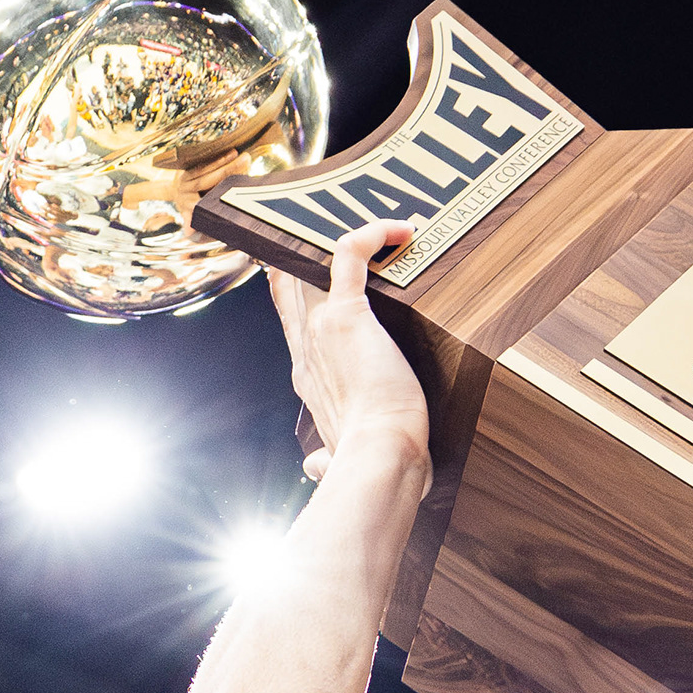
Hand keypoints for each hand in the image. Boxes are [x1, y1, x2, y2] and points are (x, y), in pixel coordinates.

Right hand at [265, 223, 429, 483]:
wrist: (378, 456)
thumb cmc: (368, 461)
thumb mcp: (337, 458)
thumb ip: (323, 459)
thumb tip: (315, 467)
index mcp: (306, 379)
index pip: (293, 322)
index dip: (296, 292)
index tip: (309, 273)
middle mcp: (306, 348)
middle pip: (291, 283)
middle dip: (306, 254)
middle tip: (336, 231)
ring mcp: (321, 327)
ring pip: (312, 263)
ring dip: (340, 238)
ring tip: (380, 225)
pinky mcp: (348, 314)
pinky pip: (349, 254)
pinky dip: (373, 233)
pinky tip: (401, 228)